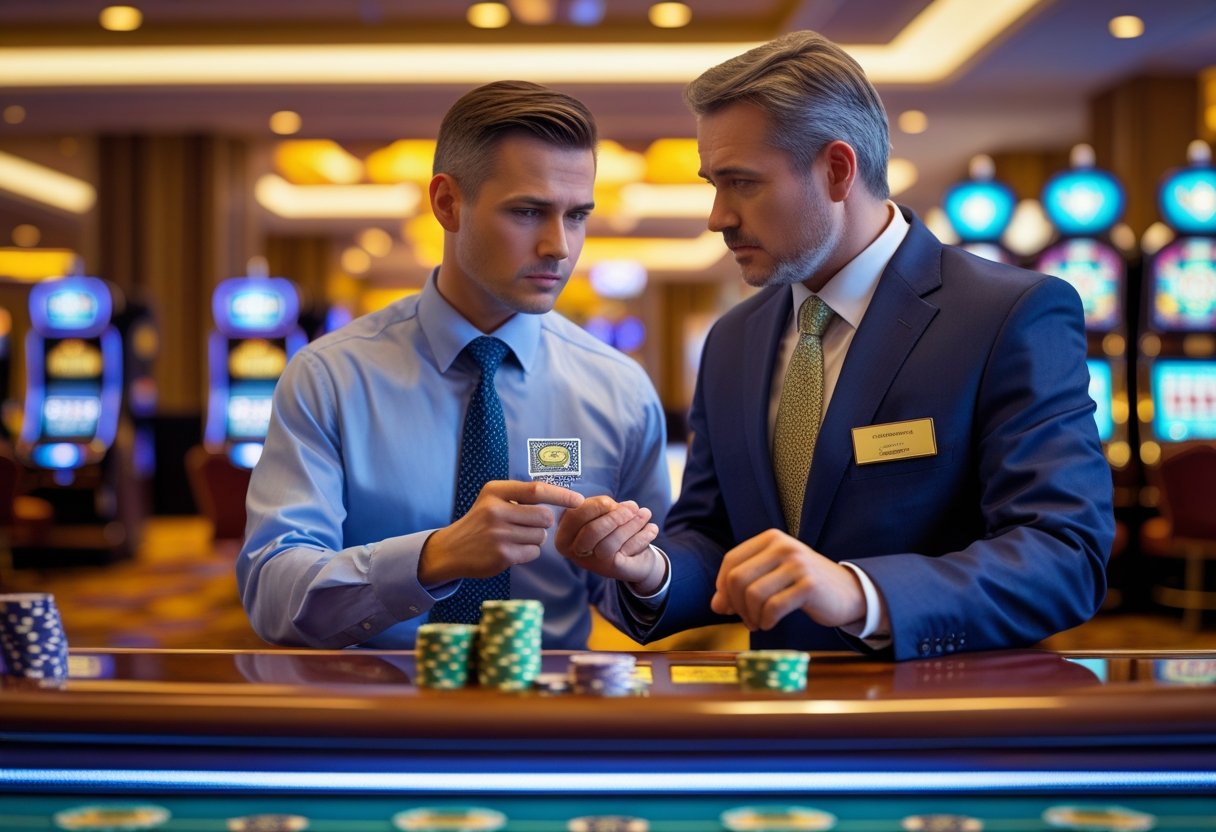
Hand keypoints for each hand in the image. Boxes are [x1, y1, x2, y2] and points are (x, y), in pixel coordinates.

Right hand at [419, 480, 583, 584]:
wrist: (451, 550)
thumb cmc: (480, 522)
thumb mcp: (492, 500)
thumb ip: (520, 496)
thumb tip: (561, 495)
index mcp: (495, 491)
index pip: (537, 490)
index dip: (561, 495)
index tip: (579, 500)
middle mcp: (496, 510)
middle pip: (544, 516)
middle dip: (543, 524)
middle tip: (526, 527)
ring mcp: (498, 533)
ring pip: (540, 536)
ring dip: (534, 540)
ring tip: (513, 539)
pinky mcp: (501, 555)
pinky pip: (533, 553)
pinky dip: (528, 554)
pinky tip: (510, 551)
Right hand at [554, 495, 662, 592]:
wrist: (634, 560)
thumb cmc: (612, 531)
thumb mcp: (603, 515)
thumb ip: (602, 507)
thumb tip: (612, 506)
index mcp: (566, 535)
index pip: (574, 517)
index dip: (594, 505)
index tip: (611, 501)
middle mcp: (575, 552)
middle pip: (592, 531)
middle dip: (614, 516)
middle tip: (633, 507)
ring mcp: (593, 563)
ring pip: (611, 542)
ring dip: (631, 524)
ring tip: (646, 513)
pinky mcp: (613, 569)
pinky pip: (627, 549)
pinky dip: (642, 536)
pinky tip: (652, 528)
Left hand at [711, 529, 865, 630]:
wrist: (848, 592)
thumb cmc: (803, 584)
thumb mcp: (771, 577)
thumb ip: (742, 585)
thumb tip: (716, 605)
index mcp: (770, 538)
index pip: (731, 561)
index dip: (723, 587)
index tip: (728, 606)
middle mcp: (783, 546)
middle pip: (738, 578)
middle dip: (736, 605)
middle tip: (745, 619)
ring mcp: (797, 564)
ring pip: (753, 594)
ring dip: (751, 616)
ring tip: (759, 622)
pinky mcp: (809, 585)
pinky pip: (773, 607)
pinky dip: (766, 620)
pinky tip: (770, 623)